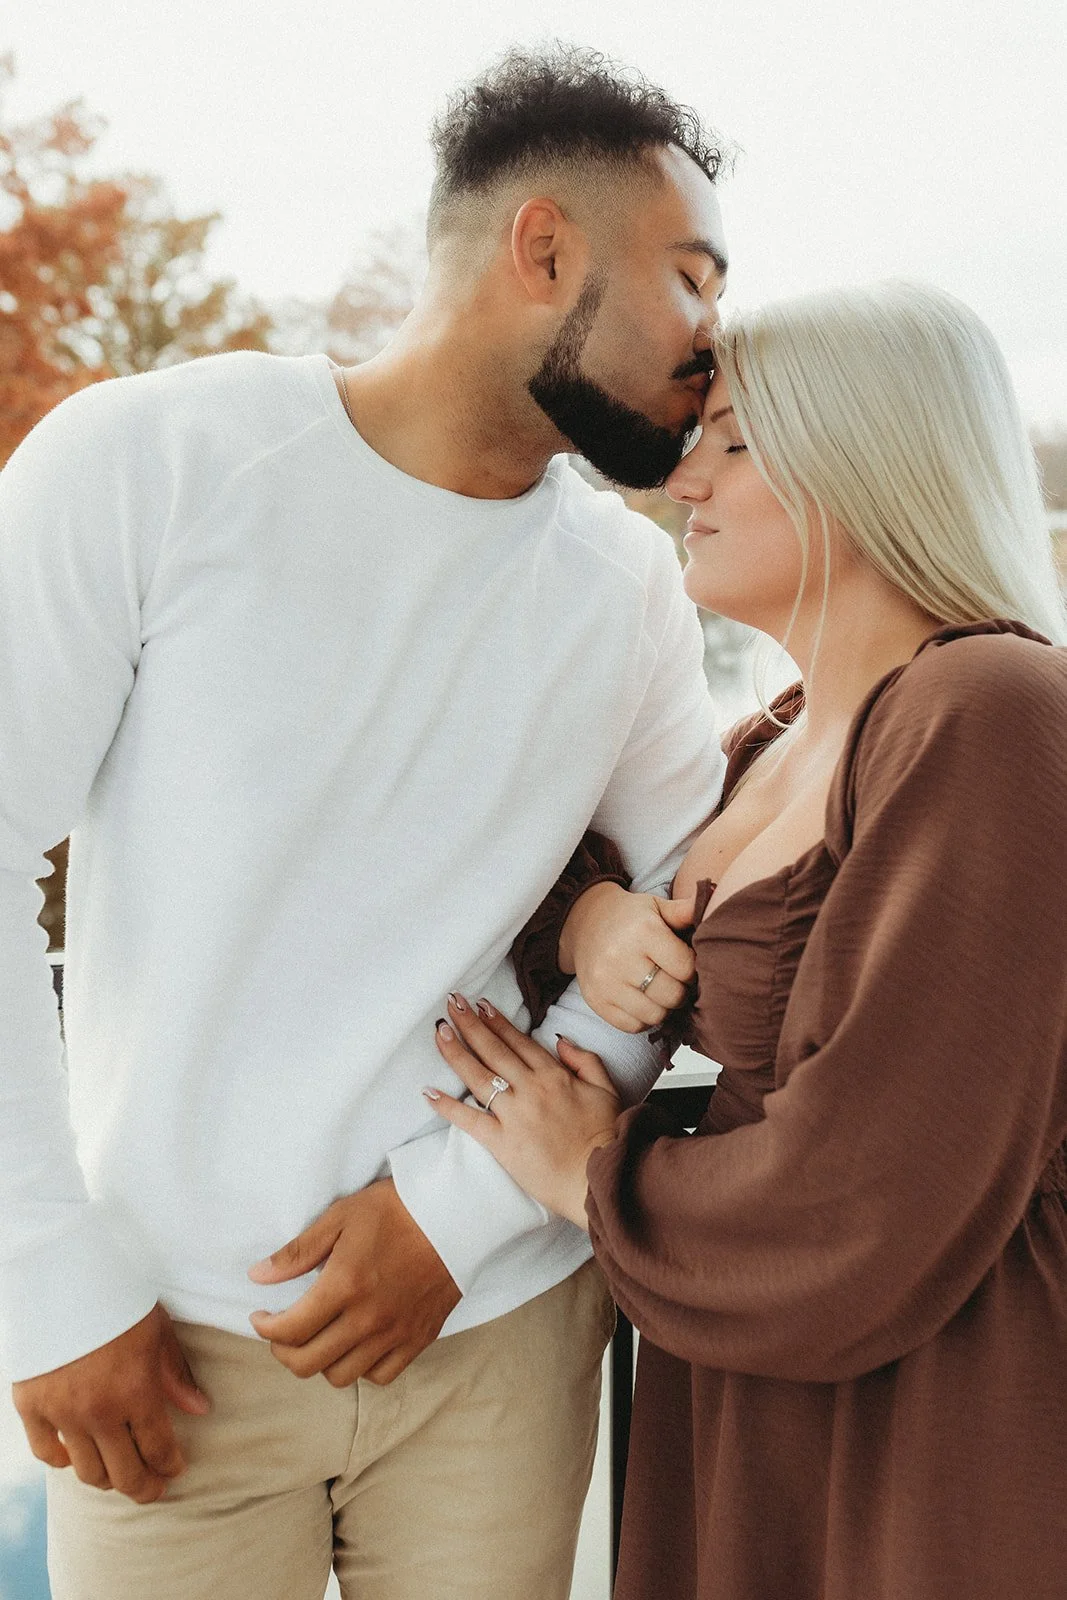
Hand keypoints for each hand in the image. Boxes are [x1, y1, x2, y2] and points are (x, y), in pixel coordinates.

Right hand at [11, 1303, 210, 1503]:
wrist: (63, 1276)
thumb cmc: (119, 1297)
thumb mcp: (157, 1330)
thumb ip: (176, 1374)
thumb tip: (200, 1410)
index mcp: (136, 1391)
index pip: (158, 1448)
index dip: (170, 1465)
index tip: (176, 1469)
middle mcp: (99, 1411)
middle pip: (124, 1474)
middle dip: (145, 1487)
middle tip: (154, 1489)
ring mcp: (62, 1413)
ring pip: (87, 1472)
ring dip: (108, 1479)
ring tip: (120, 1475)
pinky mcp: (31, 1406)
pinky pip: (47, 1453)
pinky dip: (63, 1461)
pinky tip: (77, 1457)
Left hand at [247, 1179, 460, 1386]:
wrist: (457, 1212)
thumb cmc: (397, 1208)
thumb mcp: (342, 1217)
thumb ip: (298, 1251)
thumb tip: (258, 1276)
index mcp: (344, 1286)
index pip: (289, 1331)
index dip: (265, 1330)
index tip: (261, 1317)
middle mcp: (368, 1319)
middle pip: (309, 1363)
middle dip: (284, 1352)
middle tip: (283, 1332)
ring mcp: (396, 1333)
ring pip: (342, 1377)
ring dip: (321, 1362)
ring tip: (319, 1338)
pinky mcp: (419, 1338)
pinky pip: (381, 1376)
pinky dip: (362, 1368)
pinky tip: (356, 1344)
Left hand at [427, 994, 621, 1228]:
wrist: (600, 1177)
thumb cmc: (607, 1136)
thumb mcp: (606, 1090)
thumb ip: (585, 1061)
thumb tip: (561, 1041)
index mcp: (554, 1075)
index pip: (518, 1041)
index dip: (497, 1021)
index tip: (480, 1004)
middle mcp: (530, 1088)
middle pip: (493, 1050)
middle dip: (470, 1024)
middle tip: (452, 1003)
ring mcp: (514, 1114)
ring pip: (478, 1076)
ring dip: (456, 1051)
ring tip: (439, 1031)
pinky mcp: (502, 1142)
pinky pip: (469, 1120)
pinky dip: (447, 1106)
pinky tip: (428, 1092)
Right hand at [558, 883, 696, 1031]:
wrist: (583, 922)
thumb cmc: (629, 917)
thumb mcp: (657, 906)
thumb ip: (686, 909)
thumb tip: (717, 896)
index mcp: (643, 931)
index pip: (685, 968)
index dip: (692, 970)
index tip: (686, 965)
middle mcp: (621, 957)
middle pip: (672, 995)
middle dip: (680, 991)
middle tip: (675, 981)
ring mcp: (606, 982)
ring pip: (654, 1015)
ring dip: (663, 1007)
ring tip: (660, 991)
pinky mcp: (596, 1001)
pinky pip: (632, 1026)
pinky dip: (643, 1019)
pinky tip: (642, 1000)